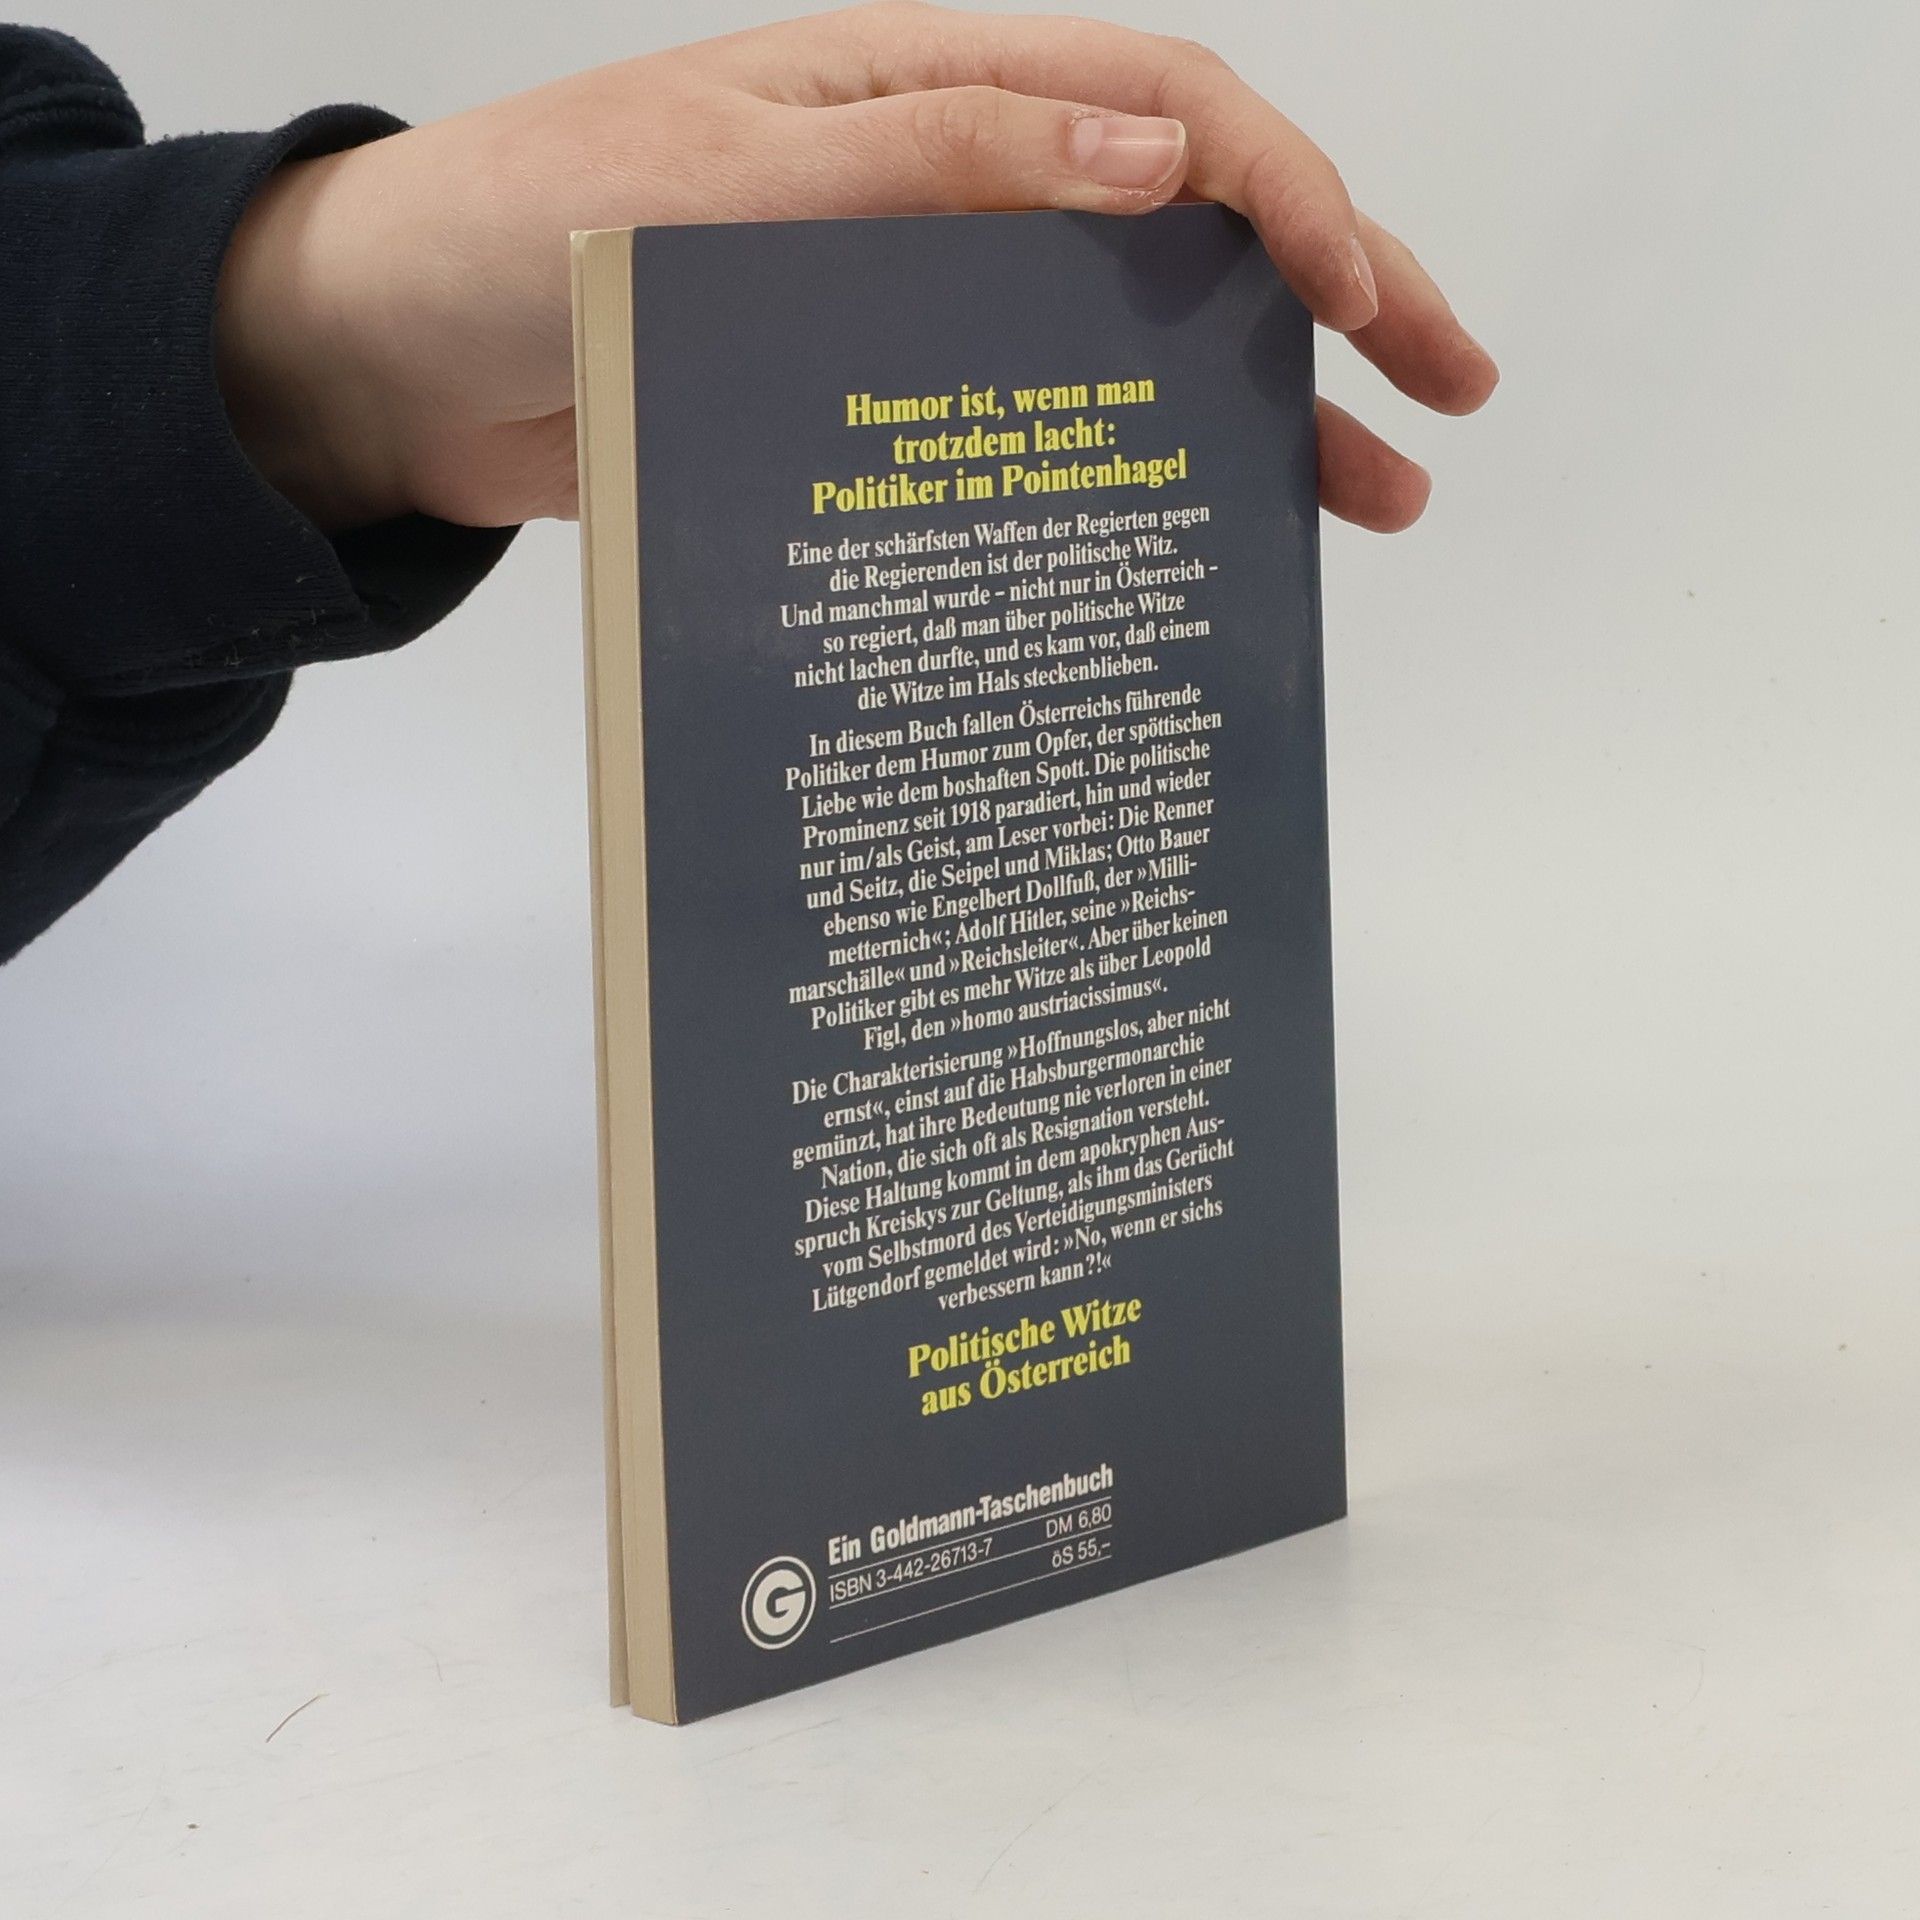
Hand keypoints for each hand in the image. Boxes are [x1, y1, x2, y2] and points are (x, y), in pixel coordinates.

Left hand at [217, 2, 1497, 535]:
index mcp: (920, 93)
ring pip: (1125, 343)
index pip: (1159, 110)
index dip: (1284, 195)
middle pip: (1183, 227)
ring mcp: (919, 306)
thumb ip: (930, 162)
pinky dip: (1116, 480)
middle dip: (1331, 296)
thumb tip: (1147, 159)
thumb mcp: (718, 179)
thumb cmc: (518, 241)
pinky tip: (1188, 542)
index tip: (1367, 301)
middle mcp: (945, 189)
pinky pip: (1028, 431)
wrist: (388, 369)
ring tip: (1370, 499)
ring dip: (1253, 412)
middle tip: (1444, 391)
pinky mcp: (874, 407)